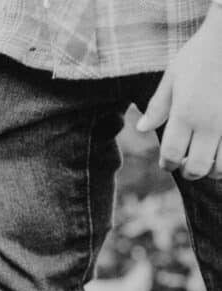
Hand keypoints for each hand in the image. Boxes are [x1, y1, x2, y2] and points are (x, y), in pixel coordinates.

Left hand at [137, 5, 221, 179]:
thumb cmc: (201, 53)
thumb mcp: (173, 76)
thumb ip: (158, 106)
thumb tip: (141, 129)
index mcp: (185, 113)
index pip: (172, 154)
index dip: (167, 164)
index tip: (167, 163)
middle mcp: (209, 123)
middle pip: (196, 167)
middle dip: (188, 172)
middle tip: (186, 166)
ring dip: (213, 170)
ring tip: (208, 161)